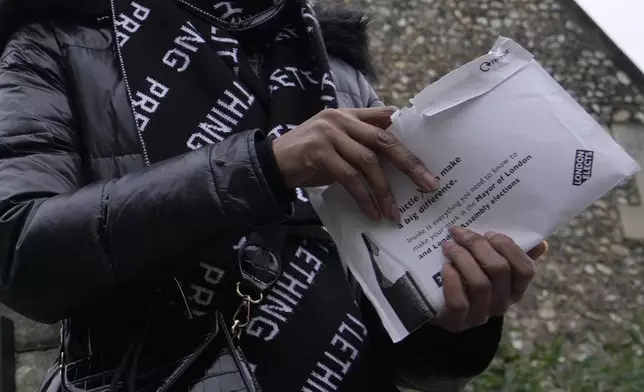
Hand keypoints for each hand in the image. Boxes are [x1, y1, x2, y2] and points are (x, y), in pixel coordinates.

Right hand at [272, 107, 438, 220]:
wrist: (271, 163)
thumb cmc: (307, 157)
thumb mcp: (335, 144)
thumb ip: (359, 143)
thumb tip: (392, 159)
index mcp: (347, 114)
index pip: (384, 119)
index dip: (407, 135)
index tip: (427, 153)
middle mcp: (340, 119)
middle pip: (383, 140)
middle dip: (409, 164)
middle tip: (428, 184)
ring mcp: (329, 134)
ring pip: (368, 162)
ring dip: (384, 191)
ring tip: (393, 212)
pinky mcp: (319, 153)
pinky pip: (350, 178)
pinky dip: (364, 197)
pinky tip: (372, 212)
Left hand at [433, 226, 547, 332]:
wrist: (437, 305)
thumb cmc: (466, 279)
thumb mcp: (489, 265)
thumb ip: (511, 253)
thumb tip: (541, 244)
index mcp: (514, 289)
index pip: (526, 269)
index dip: (508, 247)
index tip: (488, 233)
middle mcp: (500, 304)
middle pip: (499, 271)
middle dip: (479, 246)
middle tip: (459, 233)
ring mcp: (479, 316)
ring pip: (480, 284)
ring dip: (463, 259)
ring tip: (448, 246)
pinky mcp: (456, 322)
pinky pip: (459, 303)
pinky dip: (452, 282)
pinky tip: (445, 267)